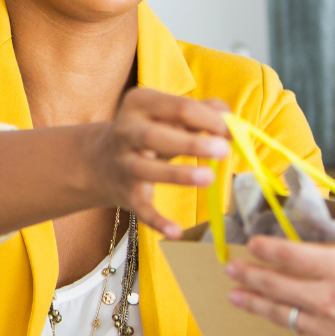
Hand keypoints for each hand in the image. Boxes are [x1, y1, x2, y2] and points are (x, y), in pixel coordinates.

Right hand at [87, 88, 230, 236]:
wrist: (101, 161)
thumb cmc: (150, 133)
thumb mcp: (169, 115)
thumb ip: (201, 112)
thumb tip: (230, 120)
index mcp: (140, 103)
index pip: (179, 107)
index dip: (210, 119)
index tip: (234, 132)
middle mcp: (126, 131)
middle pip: (157, 136)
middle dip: (191, 143)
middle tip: (223, 150)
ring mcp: (124, 163)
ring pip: (147, 169)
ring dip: (178, 174)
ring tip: (209, 177)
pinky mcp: (125, 193)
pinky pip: (141, 208)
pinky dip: (157, 220)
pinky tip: (176, 232)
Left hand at [224, 191, 334, 335]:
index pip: (295, 256)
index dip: (270, 249)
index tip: (251, 244)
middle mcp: (325, 299)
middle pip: (279, 285)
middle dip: (252, 275)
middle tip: (231, 270)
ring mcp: (325, 331)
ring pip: (281, 315)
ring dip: (256, 305)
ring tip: (235, 298)